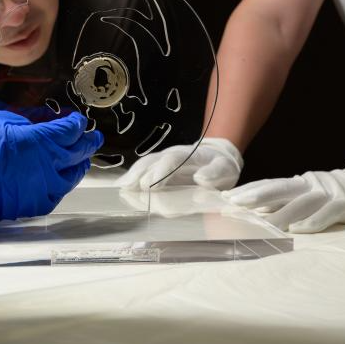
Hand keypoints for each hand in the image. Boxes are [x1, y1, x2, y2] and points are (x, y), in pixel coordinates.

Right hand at [0, 111, 102, 219]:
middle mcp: (50, 165)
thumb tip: (48, 120)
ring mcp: (44, 187)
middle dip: (87, 141)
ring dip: (78, 164)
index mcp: (44, 140)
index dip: (76, 122)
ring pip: (73, 175)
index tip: (74, 120)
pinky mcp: (35, 204)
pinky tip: (59, 179)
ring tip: (79, 159)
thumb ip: (32, 120)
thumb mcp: (4, 119)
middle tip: (91, 137)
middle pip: (80, 152)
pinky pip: (58, 193)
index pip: (73, 129)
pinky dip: (62, 184)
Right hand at [114, 138, 243, 190]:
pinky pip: (144, 170)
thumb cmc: (221, 165)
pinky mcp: (160, 169)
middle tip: (128, 188)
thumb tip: (200, 179)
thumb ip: (214, 173)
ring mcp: (164, 161)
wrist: (217, 158)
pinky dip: (132, 177)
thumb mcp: (224, 168)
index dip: (161, 171)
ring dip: (132, 175)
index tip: (151, 184)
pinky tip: (122, 186)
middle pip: (152, 161)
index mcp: (189, 155)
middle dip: (140, 174)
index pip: (172, 160)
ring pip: (145, 165)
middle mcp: (172, 155)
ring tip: (120, 187)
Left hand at [222, 153, 344, 232]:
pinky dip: (313, 221)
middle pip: (280, 190)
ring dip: (281, 214)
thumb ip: (289, 201)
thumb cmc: (337, 193)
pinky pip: (327, 214)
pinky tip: (300, 229)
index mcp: (300, 184)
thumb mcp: (310, 194)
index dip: (249, 190)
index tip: (227, 197)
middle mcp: (310, 186)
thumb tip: (259, 213)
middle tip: (235, 203)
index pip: (270, 185)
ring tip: (262, 224)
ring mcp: (328, 194)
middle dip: (256, 196)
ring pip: (300, 204)